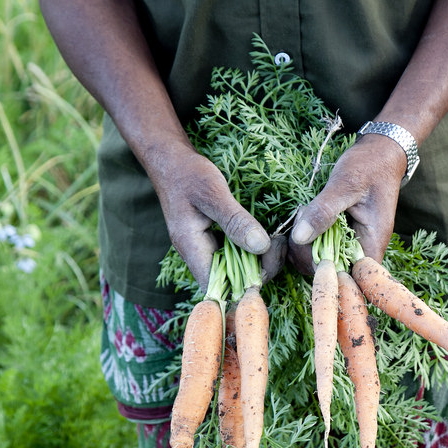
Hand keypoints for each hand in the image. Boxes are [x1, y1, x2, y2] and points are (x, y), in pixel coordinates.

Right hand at [149, 144, 270, 290]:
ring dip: (257, 258)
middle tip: (278, 244)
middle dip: (258, 269)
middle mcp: (197, 255)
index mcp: (192, 249)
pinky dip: (251, 247)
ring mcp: (205, 248)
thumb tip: (261, 246)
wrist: (170, 159)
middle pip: (231, 281)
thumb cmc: (187, 173)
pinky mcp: (213, 239)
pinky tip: (266, 235)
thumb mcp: (213, 192)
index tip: (268, 263)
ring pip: (235, 268)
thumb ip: (235, 220)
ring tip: (277, 239)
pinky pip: (234, 253)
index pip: (218, 287)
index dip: (244, 285)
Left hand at [288, 133, 406, 273]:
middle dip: (309, 253)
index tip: (308, 249)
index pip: (350, 278)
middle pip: (332, 272)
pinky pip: (321, 246)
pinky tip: (305, 215)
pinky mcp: (340, 235)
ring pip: (322, 261)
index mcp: (372, 243)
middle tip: (303, 220)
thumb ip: (324, 210)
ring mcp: (350, 243)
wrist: (379, 151)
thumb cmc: (368, 165)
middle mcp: (363, 249)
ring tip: (305, 213)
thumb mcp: (345, 184)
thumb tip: (300, 237)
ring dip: (305, 244)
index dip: (326, 272)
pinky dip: (307, 236)